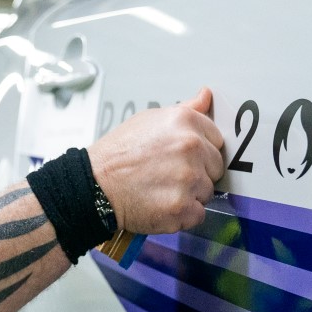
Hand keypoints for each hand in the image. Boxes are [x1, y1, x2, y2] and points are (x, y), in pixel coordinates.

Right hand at [87, 87, 224, 234]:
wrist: (95, 184)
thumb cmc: (119, 154)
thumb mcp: (150, 119)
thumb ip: (186, 110)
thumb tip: (206, 95)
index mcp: (185, 122)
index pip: (217, 140)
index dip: (201, 152)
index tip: (182, 157)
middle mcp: (191, 148)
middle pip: (216, 168)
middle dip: (198, 173)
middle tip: (168, 174)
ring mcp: (188, 179)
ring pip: (207, 192)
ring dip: (189, 195)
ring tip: (161, 189)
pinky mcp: (182, 207)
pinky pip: (198, 214)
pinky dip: (182, 215)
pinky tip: (161, 204)